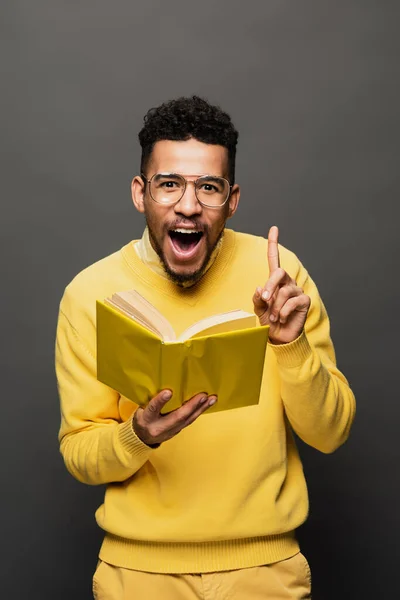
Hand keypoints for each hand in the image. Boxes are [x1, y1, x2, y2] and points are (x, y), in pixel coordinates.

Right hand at [133, 389, 216, 445]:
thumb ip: (150, 399)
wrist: (141, 438)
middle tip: (203, 396)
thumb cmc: (142, 417)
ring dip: (201, 409)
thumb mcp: (140, 409)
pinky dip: (199, 411)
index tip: (168, 392)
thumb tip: (164, 383)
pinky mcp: (177, 431)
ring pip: (188, 420)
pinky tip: (207, 404)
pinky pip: (190, 420)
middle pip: (177, 417)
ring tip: (212, 399)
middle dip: (191, 406)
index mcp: (146, 419)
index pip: (153, 409)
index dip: (160, 401)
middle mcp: (159, 427)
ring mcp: (170, 431)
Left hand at [253, 226, 310, 344]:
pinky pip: (291, 302)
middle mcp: (287, 283)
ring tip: (274, 317)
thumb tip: (260, 288)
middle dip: (270, 286)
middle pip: (279, 273)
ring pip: (283, 291)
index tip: (273, 229)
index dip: (273, 244)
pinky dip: (283, 312)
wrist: (280, 336)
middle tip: (265, 300)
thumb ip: (258, 298)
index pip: (274, 259)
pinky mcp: (304, 300)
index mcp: (275, 282)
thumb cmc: (269, 321)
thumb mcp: (258, 309)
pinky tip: (282, 318)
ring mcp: (296, 290)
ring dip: (275, 306)